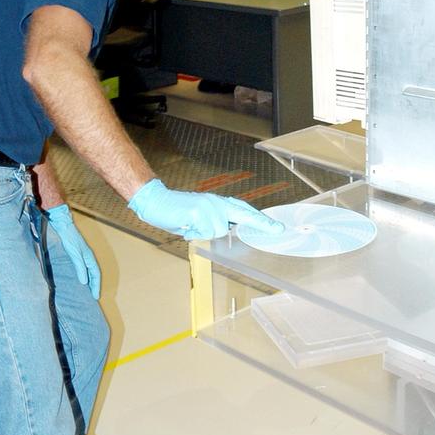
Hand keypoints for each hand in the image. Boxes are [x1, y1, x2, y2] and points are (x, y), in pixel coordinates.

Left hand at [46, 204, 100, 298]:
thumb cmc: (69, 239)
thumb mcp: (75, 255)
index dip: (96, 286)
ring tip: (86, 291)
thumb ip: (80, 268)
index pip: (96, 275)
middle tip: (92, 296)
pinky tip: (77, 279)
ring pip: (88, 271)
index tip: (96, 297)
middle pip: (93, 274)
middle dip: (94, 285)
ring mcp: (82, 256)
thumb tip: (85, 282)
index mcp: (89, 258)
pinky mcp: (75, 255)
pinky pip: (81, 268)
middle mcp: (87, 258)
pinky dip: (82, 275)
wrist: (63, 226)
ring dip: (88, 281)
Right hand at [127, 179, 283, 240]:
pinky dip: (195, 234)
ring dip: (204, 234)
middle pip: (244, 214)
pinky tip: (186, 226)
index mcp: (217, 203)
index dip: (260, 219)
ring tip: (191, 226)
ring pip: (219, 231)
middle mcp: (216, 203)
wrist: (156, 200)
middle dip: (261, 223)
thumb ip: (215, 221)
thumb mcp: (199, 216)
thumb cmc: (176, 211)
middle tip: (278, 229)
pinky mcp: (199, 212)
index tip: (276, 227)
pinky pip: (205, 232)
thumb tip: (227, 230)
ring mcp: (208, 207)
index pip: (243, 210)